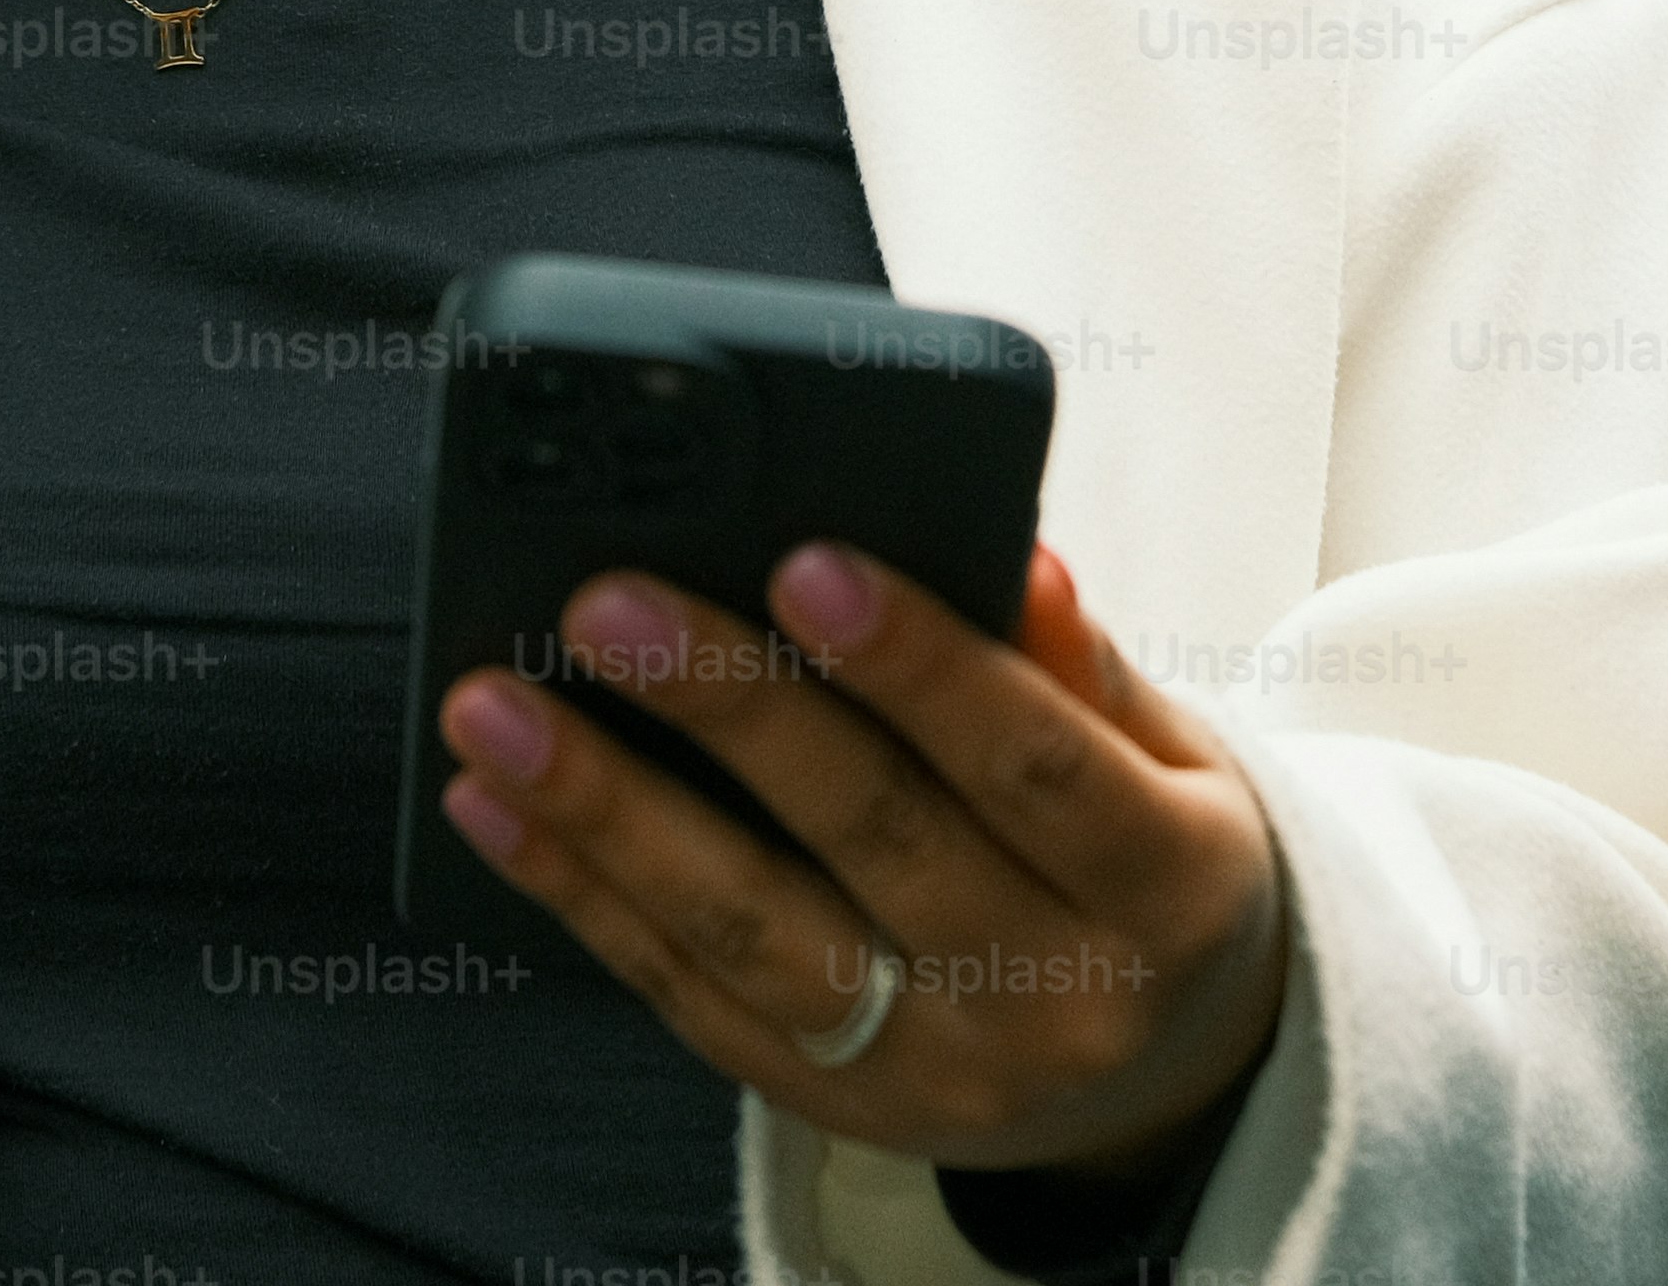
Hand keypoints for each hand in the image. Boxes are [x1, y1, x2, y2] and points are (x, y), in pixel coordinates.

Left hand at [439, 541, 1287, 1180]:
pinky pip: (688, 997)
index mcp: (1165, 888)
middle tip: (606, 604)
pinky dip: (584, 897)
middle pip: (873, 841)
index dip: (923, 665)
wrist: (1157, 1083)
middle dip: (728, 712)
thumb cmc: (1143, 861)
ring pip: (753, 936)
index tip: (807, 559)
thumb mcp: (1171, 760)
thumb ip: (1083, 669)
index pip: (1034, 765)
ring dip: (607, 815)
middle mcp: (1052, 998)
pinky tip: (498, 807)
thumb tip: (1018, 561)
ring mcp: (933, 1071)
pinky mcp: (833, 1107)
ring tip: (495, 708)